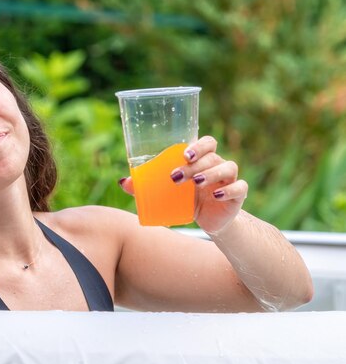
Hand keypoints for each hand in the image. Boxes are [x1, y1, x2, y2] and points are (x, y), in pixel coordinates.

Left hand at [118, 136, 247, 233]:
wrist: (209, 220)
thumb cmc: (187, 199)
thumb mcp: (168, 192)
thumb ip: (147, 186)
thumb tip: (123, 182)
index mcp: (203, 159)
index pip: (208, 142)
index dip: (199, 145)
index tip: (184, 154)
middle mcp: (218, 165)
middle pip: (212, 156)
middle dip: (195, 164)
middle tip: (177, 176)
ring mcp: (229, 179)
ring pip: (228, 167)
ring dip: (211, 173)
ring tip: (196, 183)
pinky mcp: (237, 196)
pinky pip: (239, 188)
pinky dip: (229, 190)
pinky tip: (216, 195)